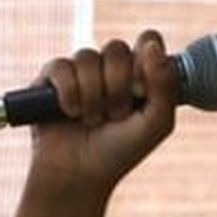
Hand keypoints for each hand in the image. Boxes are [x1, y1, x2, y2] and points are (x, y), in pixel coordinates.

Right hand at [28, 30, 179, 198]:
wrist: (80, 176)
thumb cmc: (120, 152)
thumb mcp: (156, 123)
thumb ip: (165, 85)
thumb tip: (152, 44)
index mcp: (138, 73)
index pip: (147, 40)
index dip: (145, 62)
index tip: (142, 93)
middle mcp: (108, 68)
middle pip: (117, 49)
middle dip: (118, 88)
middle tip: (115, 116)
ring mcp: (78, 71)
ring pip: (88, 57)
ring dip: (93, 97)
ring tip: (91, 121)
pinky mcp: (50, 79)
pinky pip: (61, 67)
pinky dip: (69, 93)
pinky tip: (70, 113)